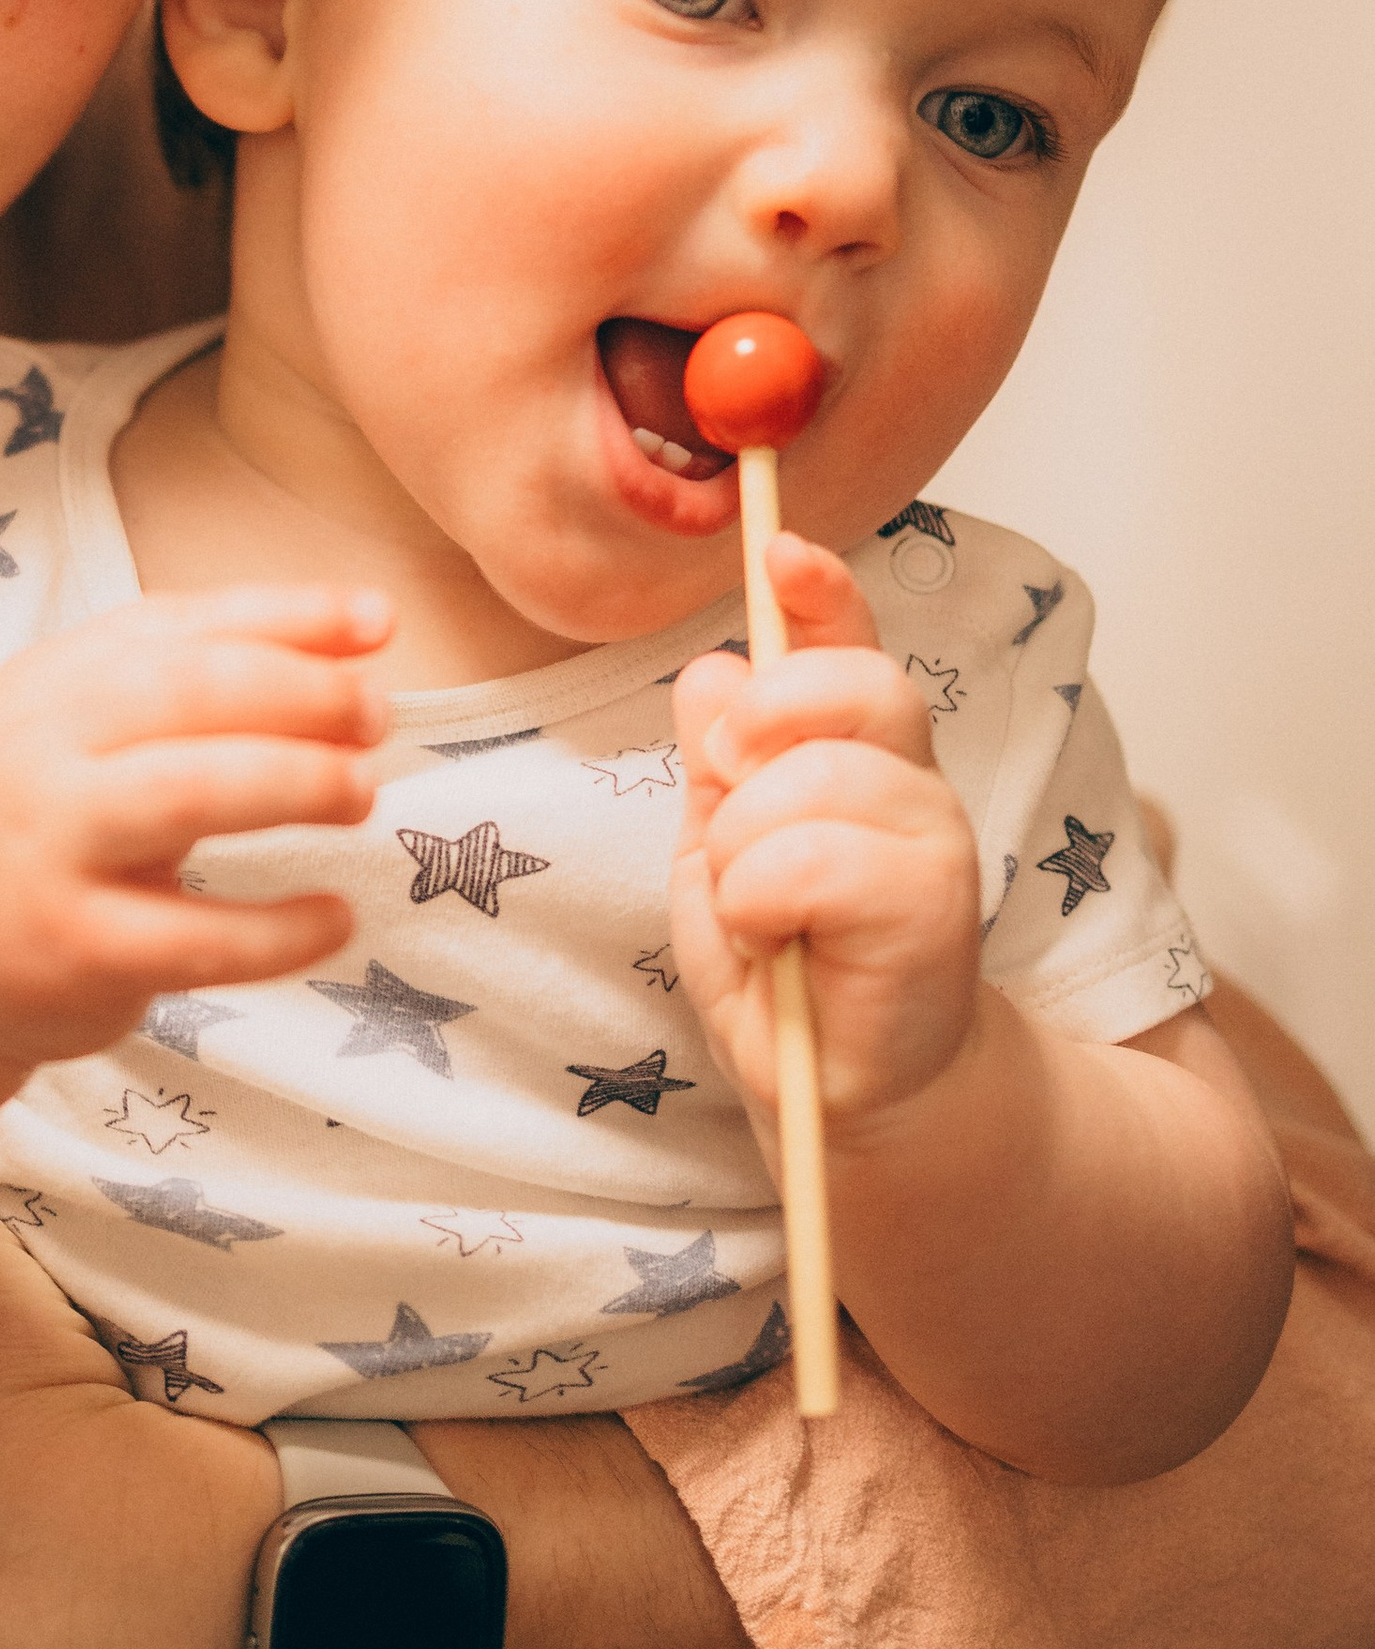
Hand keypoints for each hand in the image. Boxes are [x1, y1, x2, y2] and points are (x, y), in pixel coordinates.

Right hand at [0, 585, 384, 1063]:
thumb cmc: (54, 816)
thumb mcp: (94, 724)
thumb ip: (206, 670)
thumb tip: (363, 630)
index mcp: (51, 680)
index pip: (181, 627)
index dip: (290, 616)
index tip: (379, 623)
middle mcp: (37, 752)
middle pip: (186, 694)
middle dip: (302, 695)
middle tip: (378, 717)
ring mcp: (48, 851)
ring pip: (186, 794)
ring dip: (295, 783)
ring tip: (363, 792)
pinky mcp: (72, 950)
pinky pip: (195, 937)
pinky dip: (280, 928)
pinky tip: (337, 917)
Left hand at [667, 532, 983, 1134]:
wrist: (846, 1093)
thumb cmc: (785, 967)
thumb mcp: (724, 847)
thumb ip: (719, 763)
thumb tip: (713, 669)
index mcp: (854, 752)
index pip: (851, 643)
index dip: (823, 592)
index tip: (782, 554)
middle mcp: (910, 781)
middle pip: (851, 687)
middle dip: (762, 727)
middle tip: (728, 795)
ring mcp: (934, 842)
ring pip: (819, 777)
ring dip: (748, 843)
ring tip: (751, 904)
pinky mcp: (936, 912)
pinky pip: (818, 859)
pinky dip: (761, 896)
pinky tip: (769, 936)